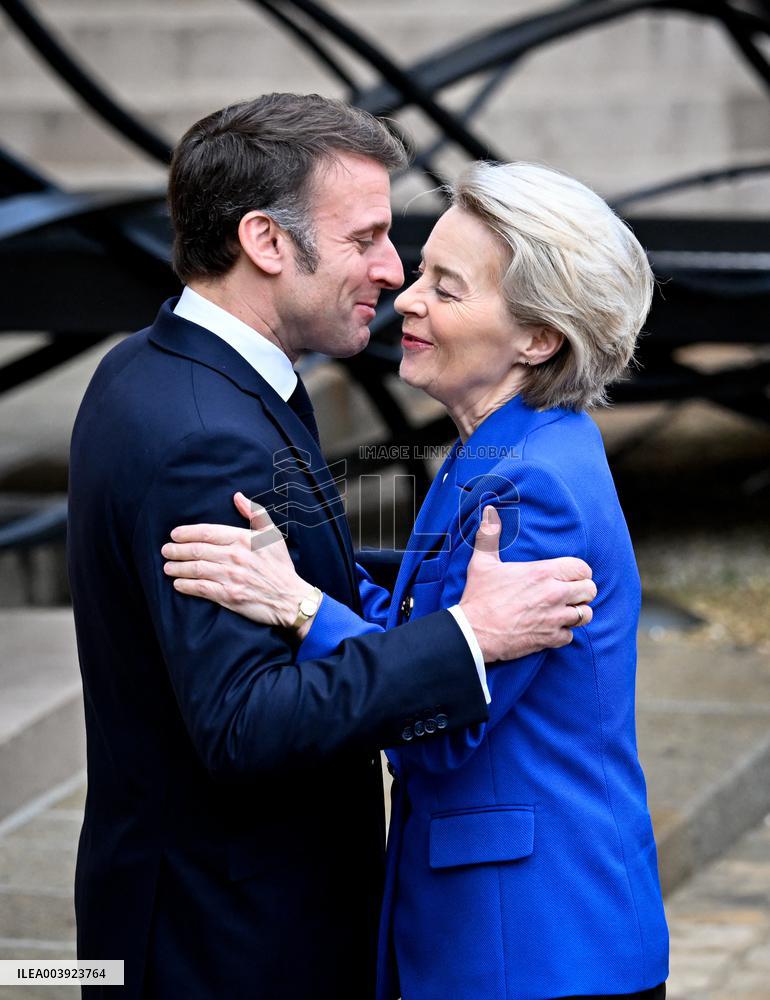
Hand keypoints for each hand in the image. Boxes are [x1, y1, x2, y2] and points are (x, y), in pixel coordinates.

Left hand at [161, 492, 318, 638]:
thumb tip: (238, 496)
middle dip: (177, 550)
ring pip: (196, 569)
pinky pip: (202, 589)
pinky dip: (186, 586)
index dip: (187, 533)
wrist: (291, 598)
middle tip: (165, 550)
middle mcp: (235, 557)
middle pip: (197, 550)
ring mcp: (231, 577)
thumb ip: (255, 513)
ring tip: (167, 567)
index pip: (207, 532)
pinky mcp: (229, 596)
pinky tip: (178, 584)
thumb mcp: (272, 535)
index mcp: (243, 539)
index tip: (174, 534)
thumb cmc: (281, 566)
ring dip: (178, 567)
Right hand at [459, 506, 596, 662]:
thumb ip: (490, 536)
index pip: (582, 568)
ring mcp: (554, 618)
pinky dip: (563, 633)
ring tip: (565, 610)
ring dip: (577, 612)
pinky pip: (570, 635)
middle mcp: (554, 594)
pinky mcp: (550, 639)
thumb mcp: (482, 563)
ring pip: (586, 614)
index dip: (579, 572)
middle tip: (570, 593)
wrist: (473, 632)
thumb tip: (489, 512)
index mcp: (542, 573)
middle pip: (590, 590)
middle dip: (582, 591)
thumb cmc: (479, 597)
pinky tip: (551, 628)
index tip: (570, 575)